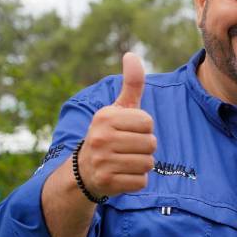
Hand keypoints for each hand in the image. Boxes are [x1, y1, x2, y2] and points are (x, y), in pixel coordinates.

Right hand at [77, 52, 155, 197]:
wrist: (85, 169)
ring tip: (125, 160)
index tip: (129, 131)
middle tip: (127, 148)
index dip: (144, 128)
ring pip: (148, 163)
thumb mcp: (119, 109)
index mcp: (105, 117)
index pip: (148, 122)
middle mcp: (101, 137)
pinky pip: (141, 181)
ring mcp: (102, 161)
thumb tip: (132, 55)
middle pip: (151, 143)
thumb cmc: (110, 134)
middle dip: (145, 148)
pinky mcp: (107, 181)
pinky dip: (137, 180)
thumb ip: (131, 84)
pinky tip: (123, 174)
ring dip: (142, 164)